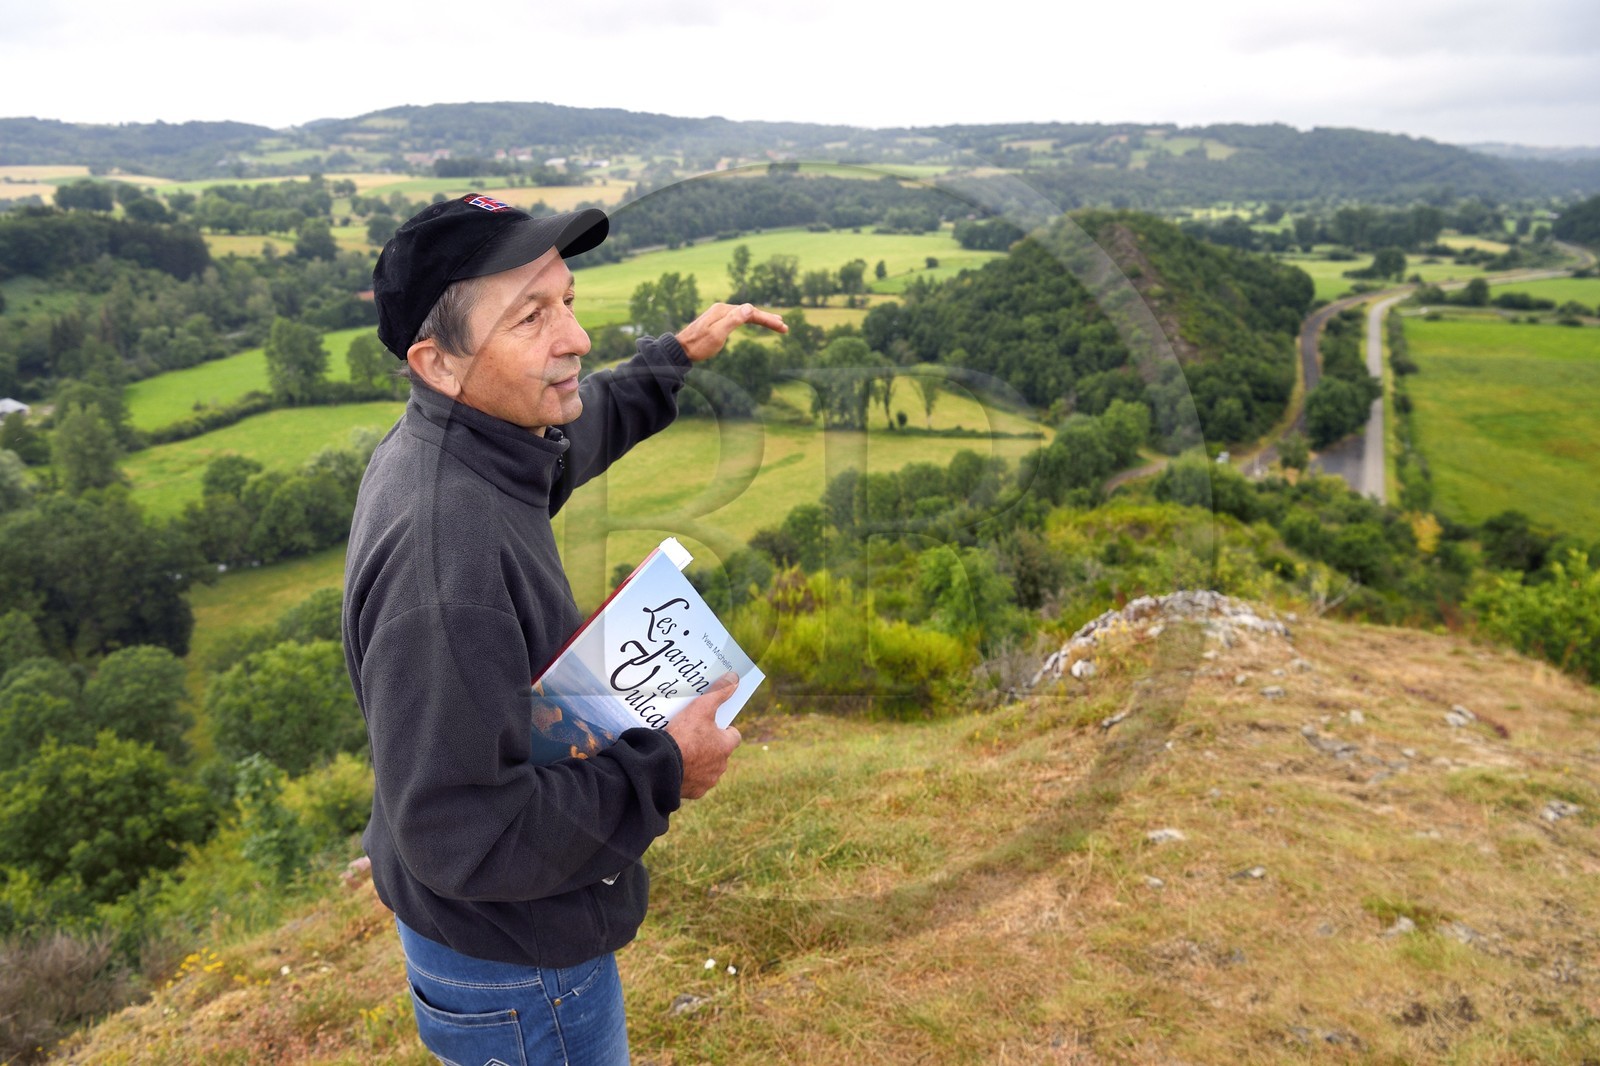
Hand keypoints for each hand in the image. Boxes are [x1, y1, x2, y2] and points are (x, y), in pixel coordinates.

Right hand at [663, 672, 742, 798]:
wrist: (662, 767)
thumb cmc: (684, 736)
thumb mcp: (700, 709)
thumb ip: (718, 693)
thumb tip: (734, 678)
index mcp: (725, 747)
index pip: (734, 736)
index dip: (724, 729)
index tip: (712, 724)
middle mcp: (721, 766)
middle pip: (719, 753)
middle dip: (710, 745)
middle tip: (693, 736)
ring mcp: (707, 781)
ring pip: (707, 768)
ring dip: (699, 761)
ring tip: (682, 751)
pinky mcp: (694, 792)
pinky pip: (694, 782)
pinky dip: (688, 775)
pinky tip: (676, 767)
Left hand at [675, 303, 786, 361]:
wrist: (681, 349)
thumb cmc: (699, 345)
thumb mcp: (717, 334)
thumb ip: (733, 320)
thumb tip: (750, 307)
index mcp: (724, 310)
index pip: (751, 313)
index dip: (768, 319)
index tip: (782, 327)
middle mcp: (723, 309)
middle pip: (750, 312)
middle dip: (768, 319)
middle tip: (784, 326)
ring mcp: (720, 314)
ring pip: (746, 314)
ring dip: (761, 319)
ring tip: (776, 322)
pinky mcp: (718, 320)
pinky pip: (739, 318)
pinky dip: (751, 320)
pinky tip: (755, 321)